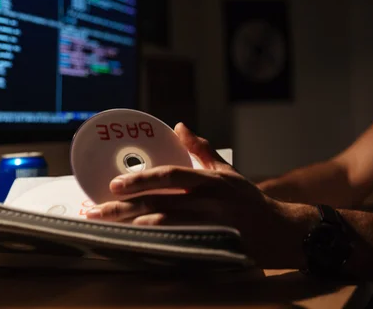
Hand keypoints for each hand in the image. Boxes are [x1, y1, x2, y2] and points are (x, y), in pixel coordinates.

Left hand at [86, 123, 312, 267]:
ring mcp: (209, 226)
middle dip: (123, 207)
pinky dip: (153, 245)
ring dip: (132, 226)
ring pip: (163, 226)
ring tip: (107, 227)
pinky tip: (134, 244)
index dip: (141, 179)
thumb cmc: (248, 200)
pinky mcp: (210, 246)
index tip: (114, 184)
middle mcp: (207, 202)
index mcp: (209, 181)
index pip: (170, 176)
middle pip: (158, 203)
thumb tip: (180, 126)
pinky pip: (176, 246)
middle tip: (96, 209)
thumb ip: (202, 149)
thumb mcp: (226, 171)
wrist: (277, 230)